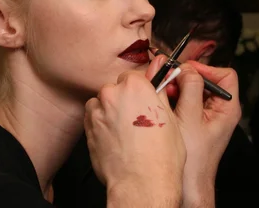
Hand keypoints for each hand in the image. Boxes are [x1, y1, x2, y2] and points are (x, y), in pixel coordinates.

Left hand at [85, 62, 185, 206]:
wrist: (141, 184)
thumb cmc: (161, 156)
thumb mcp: (170, 117)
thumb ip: (161, 91)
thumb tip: (162, 74)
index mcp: (135, 86)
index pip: (133, 76)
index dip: (140, 89)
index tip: (144, 99)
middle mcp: (112, 94)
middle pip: (116, 88)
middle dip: (124, 100)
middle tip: (137, 119)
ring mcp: (97, 111)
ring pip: (103, 103)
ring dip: (111, 112)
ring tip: (126, 132)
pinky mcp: (88, 128)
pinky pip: (93, 118)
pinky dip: (101, 125)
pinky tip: (115, 138)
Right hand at [154, 59, 240, 207]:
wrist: (188, 183)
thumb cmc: (194, 159)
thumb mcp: (191, 118)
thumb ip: (190, 89)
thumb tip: (186, 68)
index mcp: (227, 108)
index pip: (224, 75)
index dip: (205, 69)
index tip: (186, 70)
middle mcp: (219, 109)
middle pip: (206, 80)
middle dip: (186, 78)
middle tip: (170, 82)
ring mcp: (206, 115)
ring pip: (193, 89)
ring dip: (177, 88)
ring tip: (165, 94)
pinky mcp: (194, 120)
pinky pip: (185, 100)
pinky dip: (174, 98)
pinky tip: (164, 103)